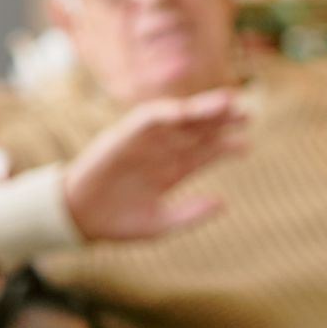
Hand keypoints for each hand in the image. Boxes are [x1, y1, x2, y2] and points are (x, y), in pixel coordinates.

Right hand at [63, 87, 245, 241]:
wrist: (79, 219)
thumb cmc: (119, 222)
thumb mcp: (160, 225)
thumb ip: (190, 214)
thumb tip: (224, 203)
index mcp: (174, 170)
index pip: (206, 152)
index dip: (227, 146)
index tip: (246, 146)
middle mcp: (163, 151)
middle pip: (198, 130)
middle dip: (222, 120)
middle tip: (246, 114)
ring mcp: (144, 142)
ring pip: (179, 119)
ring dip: (201, 109)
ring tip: (225, 103)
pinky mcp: (123, 136)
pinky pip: (146, 119)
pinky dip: (165, 112)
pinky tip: (183, 111)